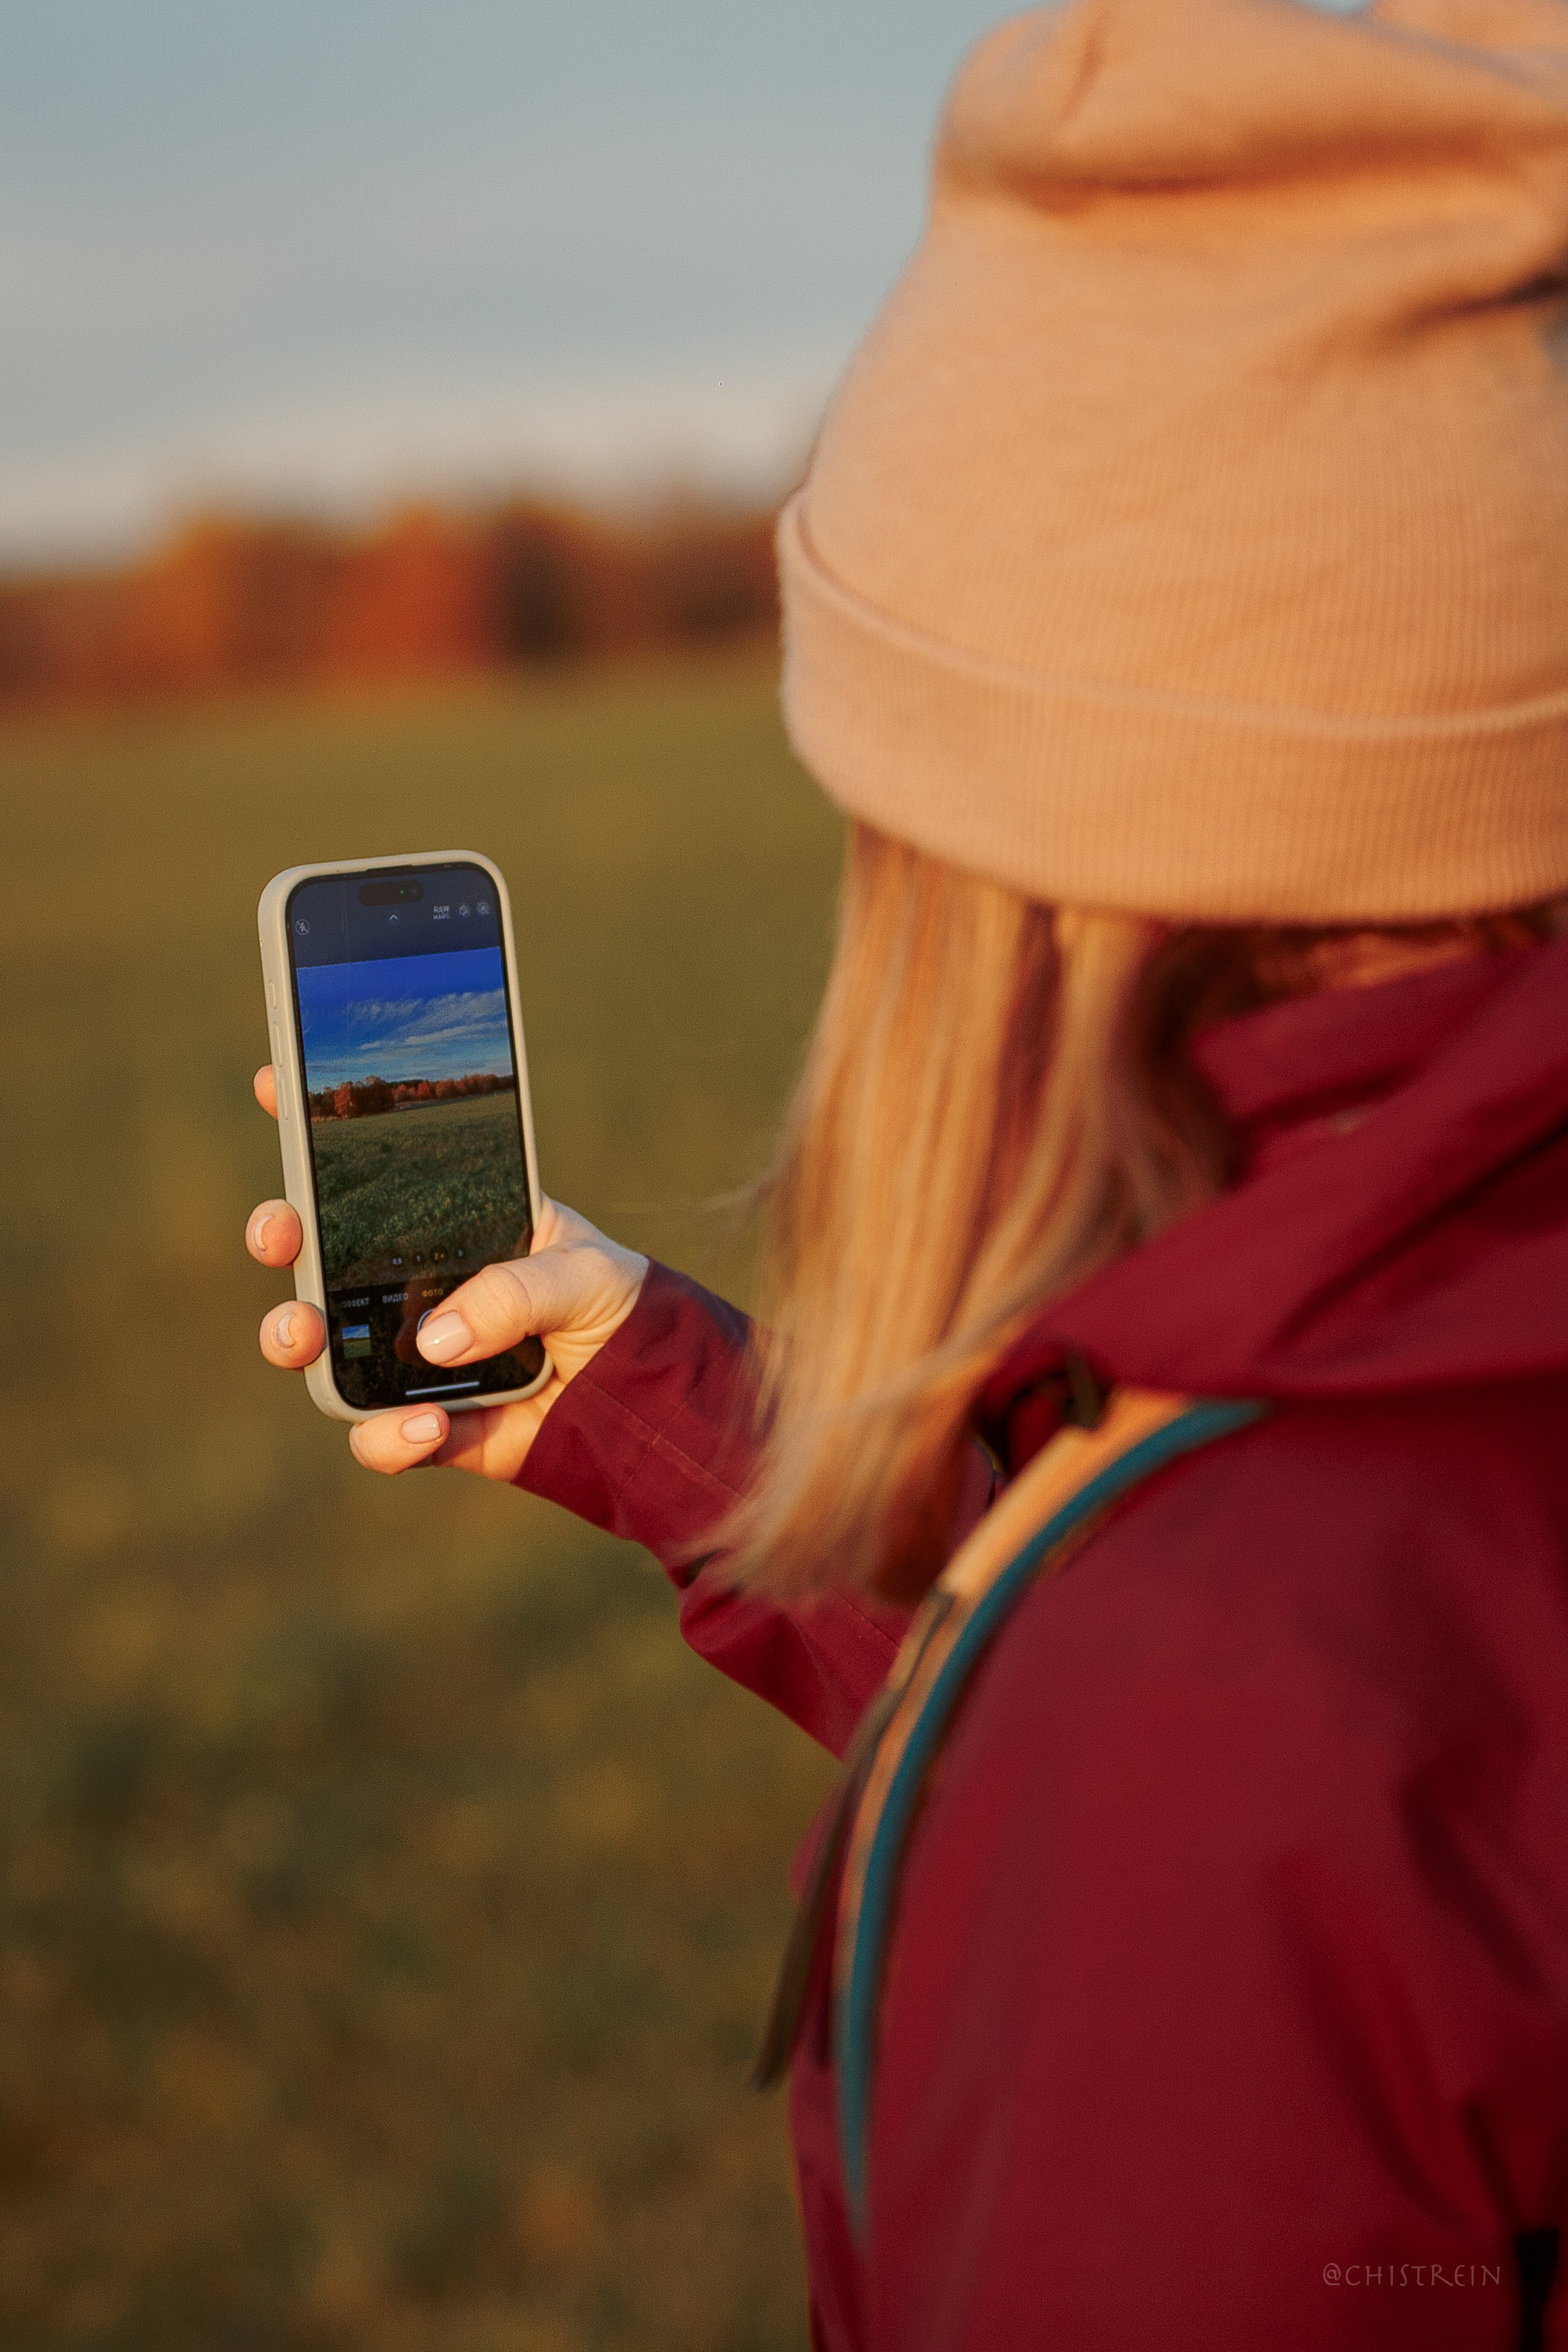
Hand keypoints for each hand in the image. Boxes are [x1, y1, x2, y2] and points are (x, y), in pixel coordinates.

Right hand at [247, 1062, 647, 1478]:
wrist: (645, 1397)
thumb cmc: (615, 1308)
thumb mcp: (584, 1273)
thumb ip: (518, 1291)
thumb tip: (434, 1339)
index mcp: (447, 1226)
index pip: (372, 1169)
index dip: (315, 1127)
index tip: (273, 1082)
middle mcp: (410, 1285)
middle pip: (313, 1254)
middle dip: (278, 1235)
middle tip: (280, 1233)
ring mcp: (409, 1356)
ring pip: (318, 1347)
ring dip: (292, 1336)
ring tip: (306, 1335)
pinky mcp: (426, 1424)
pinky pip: (379, 1437)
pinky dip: (387, 1438)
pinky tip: (426, 1424)